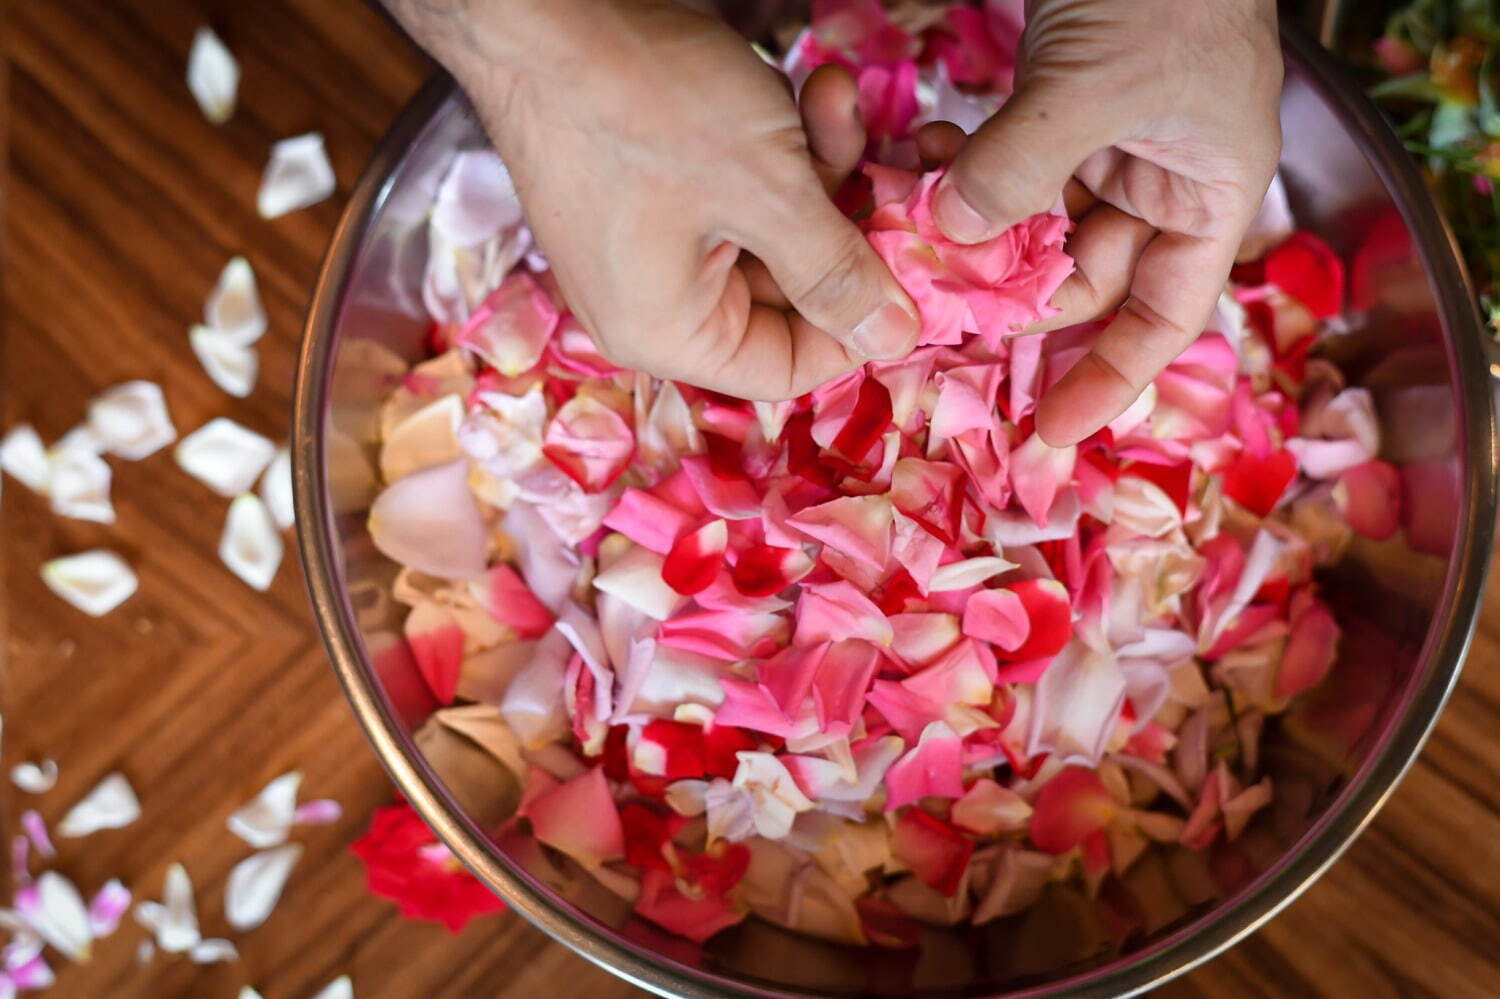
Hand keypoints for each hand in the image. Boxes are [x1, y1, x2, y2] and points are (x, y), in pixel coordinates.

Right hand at [385, 0, 918, 400]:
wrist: (537, 10)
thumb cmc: (642, 103)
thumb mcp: (767, 192)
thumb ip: (837, 273)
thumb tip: (899, 341)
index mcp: (668, 333)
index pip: (788, 368)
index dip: (859, 322)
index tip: (909, 260)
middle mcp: (653, 303)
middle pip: (787, 294)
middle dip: (844, 219)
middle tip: (892, 159)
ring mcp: (648, 245)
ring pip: (772, 231)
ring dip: (820, 166)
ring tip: (834, 97)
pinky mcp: (650, 192)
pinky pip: (738, 192)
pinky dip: (778, 147)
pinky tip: (805, 90)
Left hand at [930, 0, 1282, 445]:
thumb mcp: (1097, 86)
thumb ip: (1026, 168)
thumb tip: (952, 236)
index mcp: (1205, 196)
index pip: (1161, 318)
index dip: (1109, 379)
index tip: (1050, 430)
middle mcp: (1156, 183)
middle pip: (1079, 277)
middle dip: (1007, 287)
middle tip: (937, 302)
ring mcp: (1106, 147)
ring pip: (1030, 226)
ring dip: (973, 226)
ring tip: (922, 208)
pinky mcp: (1057, 112)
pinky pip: (1004, 171)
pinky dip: (964, 171)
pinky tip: (927, 156)